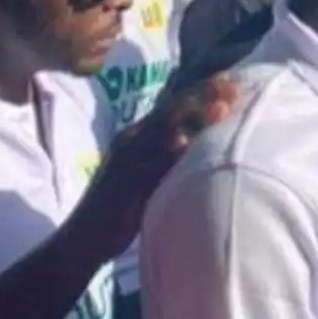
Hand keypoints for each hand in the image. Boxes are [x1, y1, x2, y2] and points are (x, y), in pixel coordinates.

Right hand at [74, 75, 240, 259]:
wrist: (82, 239)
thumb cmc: (121, 206)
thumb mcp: (149, 172)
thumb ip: (170, 153)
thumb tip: (202, 138)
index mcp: (136, 134)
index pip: (173, 105)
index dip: (202, 91)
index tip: (234, 79)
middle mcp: (130, 140)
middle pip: (171, 111)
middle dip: (204, 95)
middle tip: (235, 84)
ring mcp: (125, 161)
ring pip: (162, 133)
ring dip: (194, 118)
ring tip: (222, 108)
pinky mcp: (121, 186)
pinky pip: (147, 167)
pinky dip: (167, 155)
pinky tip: (186, 145)